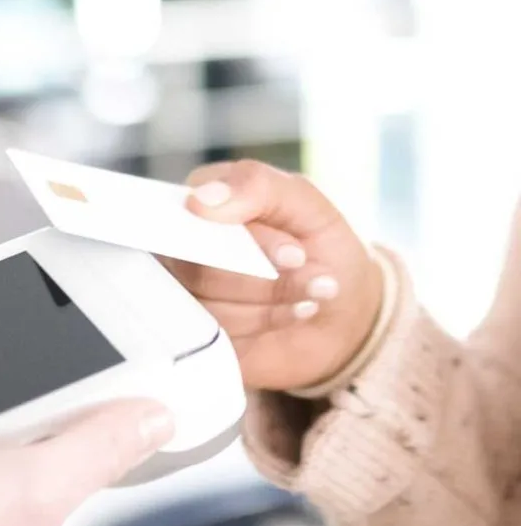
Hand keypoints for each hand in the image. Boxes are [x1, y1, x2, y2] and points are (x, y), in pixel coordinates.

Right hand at [165, 160, 384, 391]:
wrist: (345, 314)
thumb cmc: (321, 248)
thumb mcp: (306, 204)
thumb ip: (256, 186)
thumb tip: (198, 200)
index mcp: (197, 206)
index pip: (193, 222)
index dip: (244, 243)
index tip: (295, 255)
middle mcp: (181, 252)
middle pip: (197, 269)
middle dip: (265, 276)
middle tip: (308, 269)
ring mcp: (186, 298)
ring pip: (208, 307)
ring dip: (271, 302)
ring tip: (307, 293)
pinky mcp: (197, 338)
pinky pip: (213, 337)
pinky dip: (262, 325)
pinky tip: (290, 314)